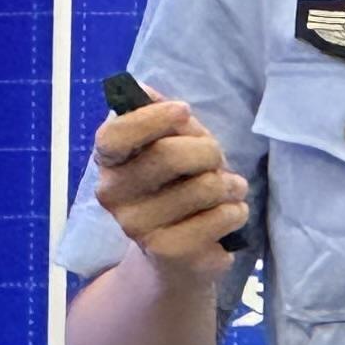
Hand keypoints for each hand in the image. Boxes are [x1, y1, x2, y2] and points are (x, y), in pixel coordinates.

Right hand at [91, 85, 249, 279]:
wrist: (175, 257)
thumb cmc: (175, 186)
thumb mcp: (167, 143)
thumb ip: (156, 114)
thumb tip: (141, 88)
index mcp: (109, 162)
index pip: (114, 135)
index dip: (152, 118)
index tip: (183, 110)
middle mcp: (113, 196)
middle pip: (168, 155)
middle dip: (208, 150)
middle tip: (218, 160)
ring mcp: (138, 229)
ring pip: (204, 187)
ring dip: (230, 184)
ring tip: (227, 189)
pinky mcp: (170, 254)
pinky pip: (221, 217)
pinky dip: (236, 210)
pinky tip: (227, 214)